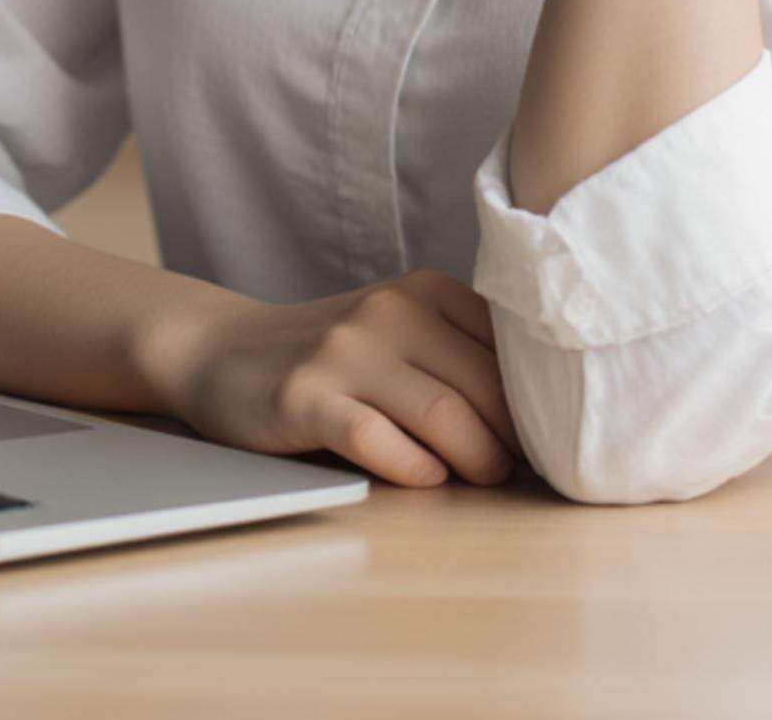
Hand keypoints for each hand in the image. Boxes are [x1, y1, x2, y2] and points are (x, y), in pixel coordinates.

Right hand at [144, 268, 523, 489]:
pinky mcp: (305, 397)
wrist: (228, 350)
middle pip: (480, 384)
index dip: (532, 397)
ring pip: (439, 412)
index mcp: (424, 290)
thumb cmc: (335, 355)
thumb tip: (535, 418)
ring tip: (486, 480)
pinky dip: (411, 465)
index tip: (543, 434)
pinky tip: (428, 479)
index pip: (505, 344)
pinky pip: (373, 437)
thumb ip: (458, 354)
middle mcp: (388, 311)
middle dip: (512, 437)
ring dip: (475, 457)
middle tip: (520, 470)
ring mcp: (344, 352)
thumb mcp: (400, 330)